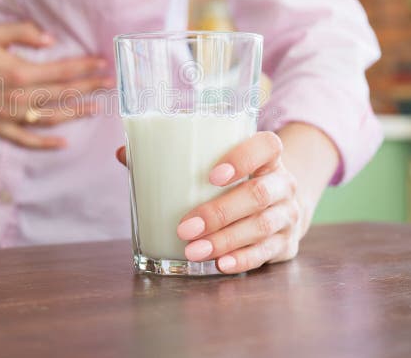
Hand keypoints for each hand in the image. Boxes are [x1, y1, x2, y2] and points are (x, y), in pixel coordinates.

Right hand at [0, 22, 111, 147]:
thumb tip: (52, 39)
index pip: (61, 71)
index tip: (102, 64)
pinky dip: (44, 143)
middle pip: (61, 94)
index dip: (84, 68)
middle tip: (109, 84)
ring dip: (74, 113)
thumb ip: (24, 33)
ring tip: (95, 108)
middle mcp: (16, 96)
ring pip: (49, 117)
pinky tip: (63, 142)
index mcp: (18, 72)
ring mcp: (7, 114)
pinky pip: (24, 139)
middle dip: (88, 88)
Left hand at [117, 131, 304, 273]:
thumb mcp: (217, 165)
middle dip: (219, 212)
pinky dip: (242, 259)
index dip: (243, 158)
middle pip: (259, 194)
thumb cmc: (236, 182)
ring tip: (193, 250)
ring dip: (225, 240)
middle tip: (185, 227)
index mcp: (267, 157)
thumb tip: (123, 153)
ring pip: (261, 226)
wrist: (280, 208)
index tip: (212, 175)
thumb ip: (173, 158)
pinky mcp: (287, 243)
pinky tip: (220, 264)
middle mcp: (283, 184)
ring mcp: (288, 214)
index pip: (267, 146)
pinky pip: (266, 253)